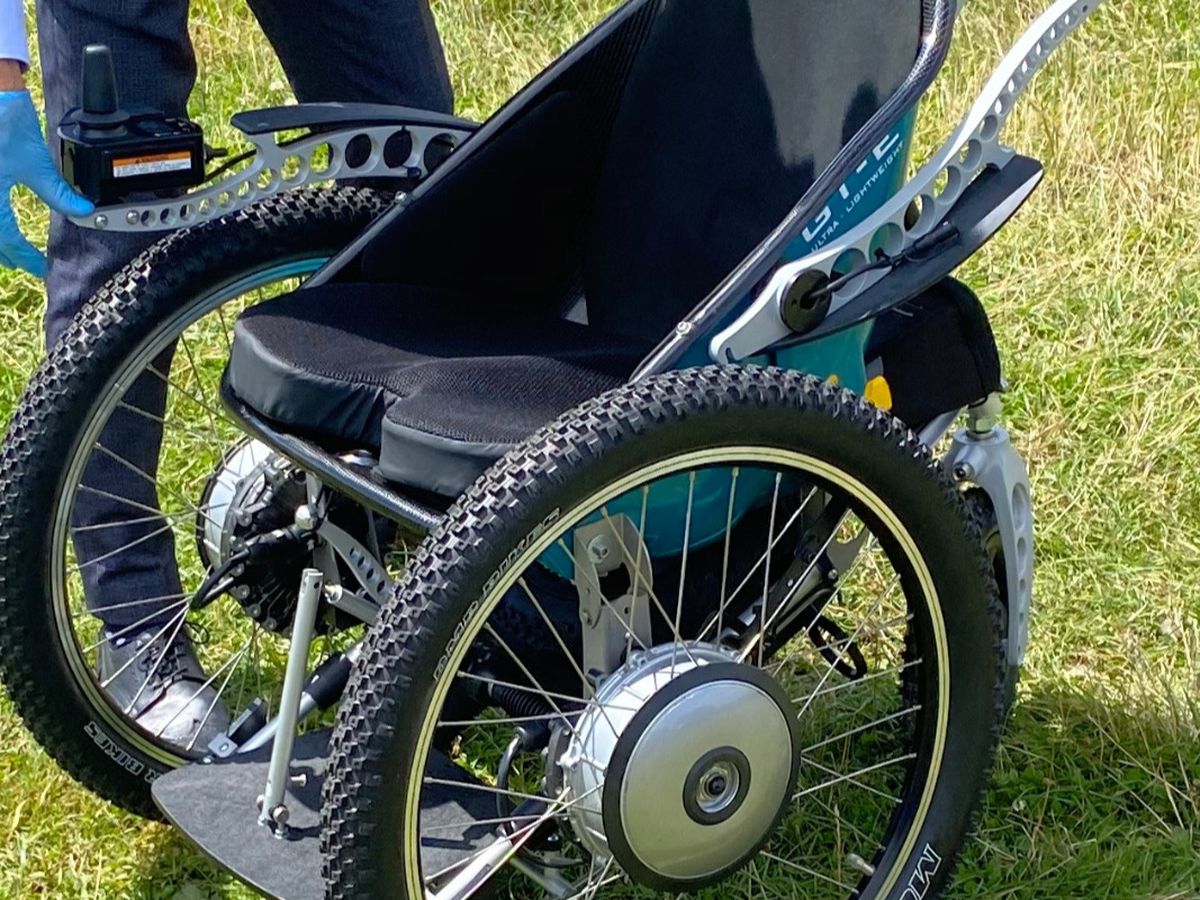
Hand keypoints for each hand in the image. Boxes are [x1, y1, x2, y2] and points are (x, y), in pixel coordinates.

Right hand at [0, 87, 93, 277]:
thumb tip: (84, 211)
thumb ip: (58, 193)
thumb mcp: (37, 164)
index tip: (40, 266)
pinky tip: (1, 223)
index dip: (25, 257)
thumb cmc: (7, 121)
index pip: (7, 239)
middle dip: (5, 253)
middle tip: (25, 262)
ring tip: (10, 249)